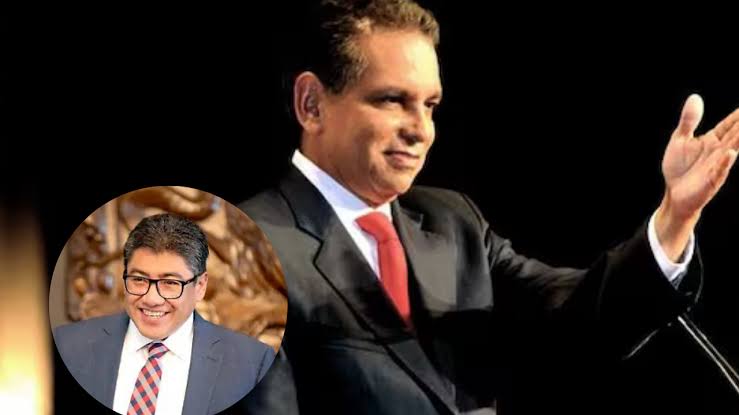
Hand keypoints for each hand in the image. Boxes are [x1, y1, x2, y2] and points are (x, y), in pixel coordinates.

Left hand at [656, 94, 738, 260]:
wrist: (673, 193)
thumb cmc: (679, 167)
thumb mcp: (680, 140)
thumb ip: (689, 120)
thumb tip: (695, 97)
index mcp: (712, 140)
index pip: (729, 125)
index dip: (738, 115)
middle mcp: (718, 151)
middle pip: (735, 135)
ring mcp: (716, 165)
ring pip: (732, 149)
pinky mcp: (711, 180)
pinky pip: (720, 170)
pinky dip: (725, 162)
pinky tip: (730, 153)